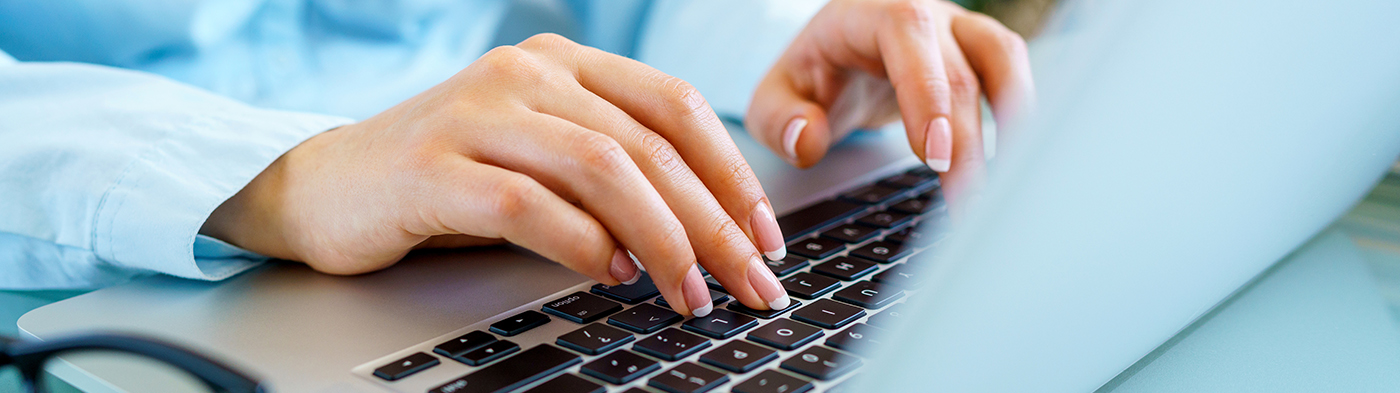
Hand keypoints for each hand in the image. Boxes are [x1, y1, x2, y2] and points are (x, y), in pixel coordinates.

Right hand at [200, 34, 791, 315]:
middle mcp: (525, 73)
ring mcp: (476, 113)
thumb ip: (611, 171)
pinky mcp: (432, 166)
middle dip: (713, 224)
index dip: (732, 173)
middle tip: (748, 284)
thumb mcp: (541, 156)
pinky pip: (528, 204)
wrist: (327, 186)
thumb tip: (707, 232)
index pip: (674, 106)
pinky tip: (611, 276)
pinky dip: (581, 244)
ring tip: (689, 293)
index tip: (767, 236)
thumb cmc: (449, 179)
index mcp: (563, 62)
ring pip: (601, 170)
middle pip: (649, 146)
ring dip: (661, 240)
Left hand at [747, 0, 1033, 204]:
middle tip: (964, 202)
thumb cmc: (814, 77)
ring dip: (1011, 123)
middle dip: (966, 141)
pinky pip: (1013, 76)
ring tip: (1005, 184)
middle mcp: (922, 14)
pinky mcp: (981, 54)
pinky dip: (1020, 118)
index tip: (933, 155)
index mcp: (867, 14)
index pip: (906, 33)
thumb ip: (780, 120)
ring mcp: (957, 31)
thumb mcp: (774, 98)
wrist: (843, 59)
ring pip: (1004, 59)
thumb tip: (808, 140)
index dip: (926, 90)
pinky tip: (1015, 166)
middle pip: (958, 67)